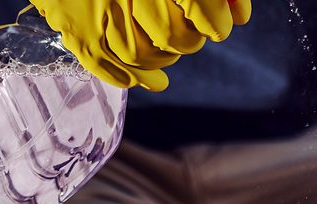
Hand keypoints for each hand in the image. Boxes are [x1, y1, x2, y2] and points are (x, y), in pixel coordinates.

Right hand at [32, 0, 251, 90]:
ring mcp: (99, 10)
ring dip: (162, 60)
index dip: (214, 22)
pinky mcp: (76, 27)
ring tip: (167, 51)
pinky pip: (105, 63)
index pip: (201, 9)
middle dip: (187, 41)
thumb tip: (240, 17)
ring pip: (141, 55)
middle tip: (187, 34)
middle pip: (173, 36)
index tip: (215, 26)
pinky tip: (154, 82)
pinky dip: (131, 78)